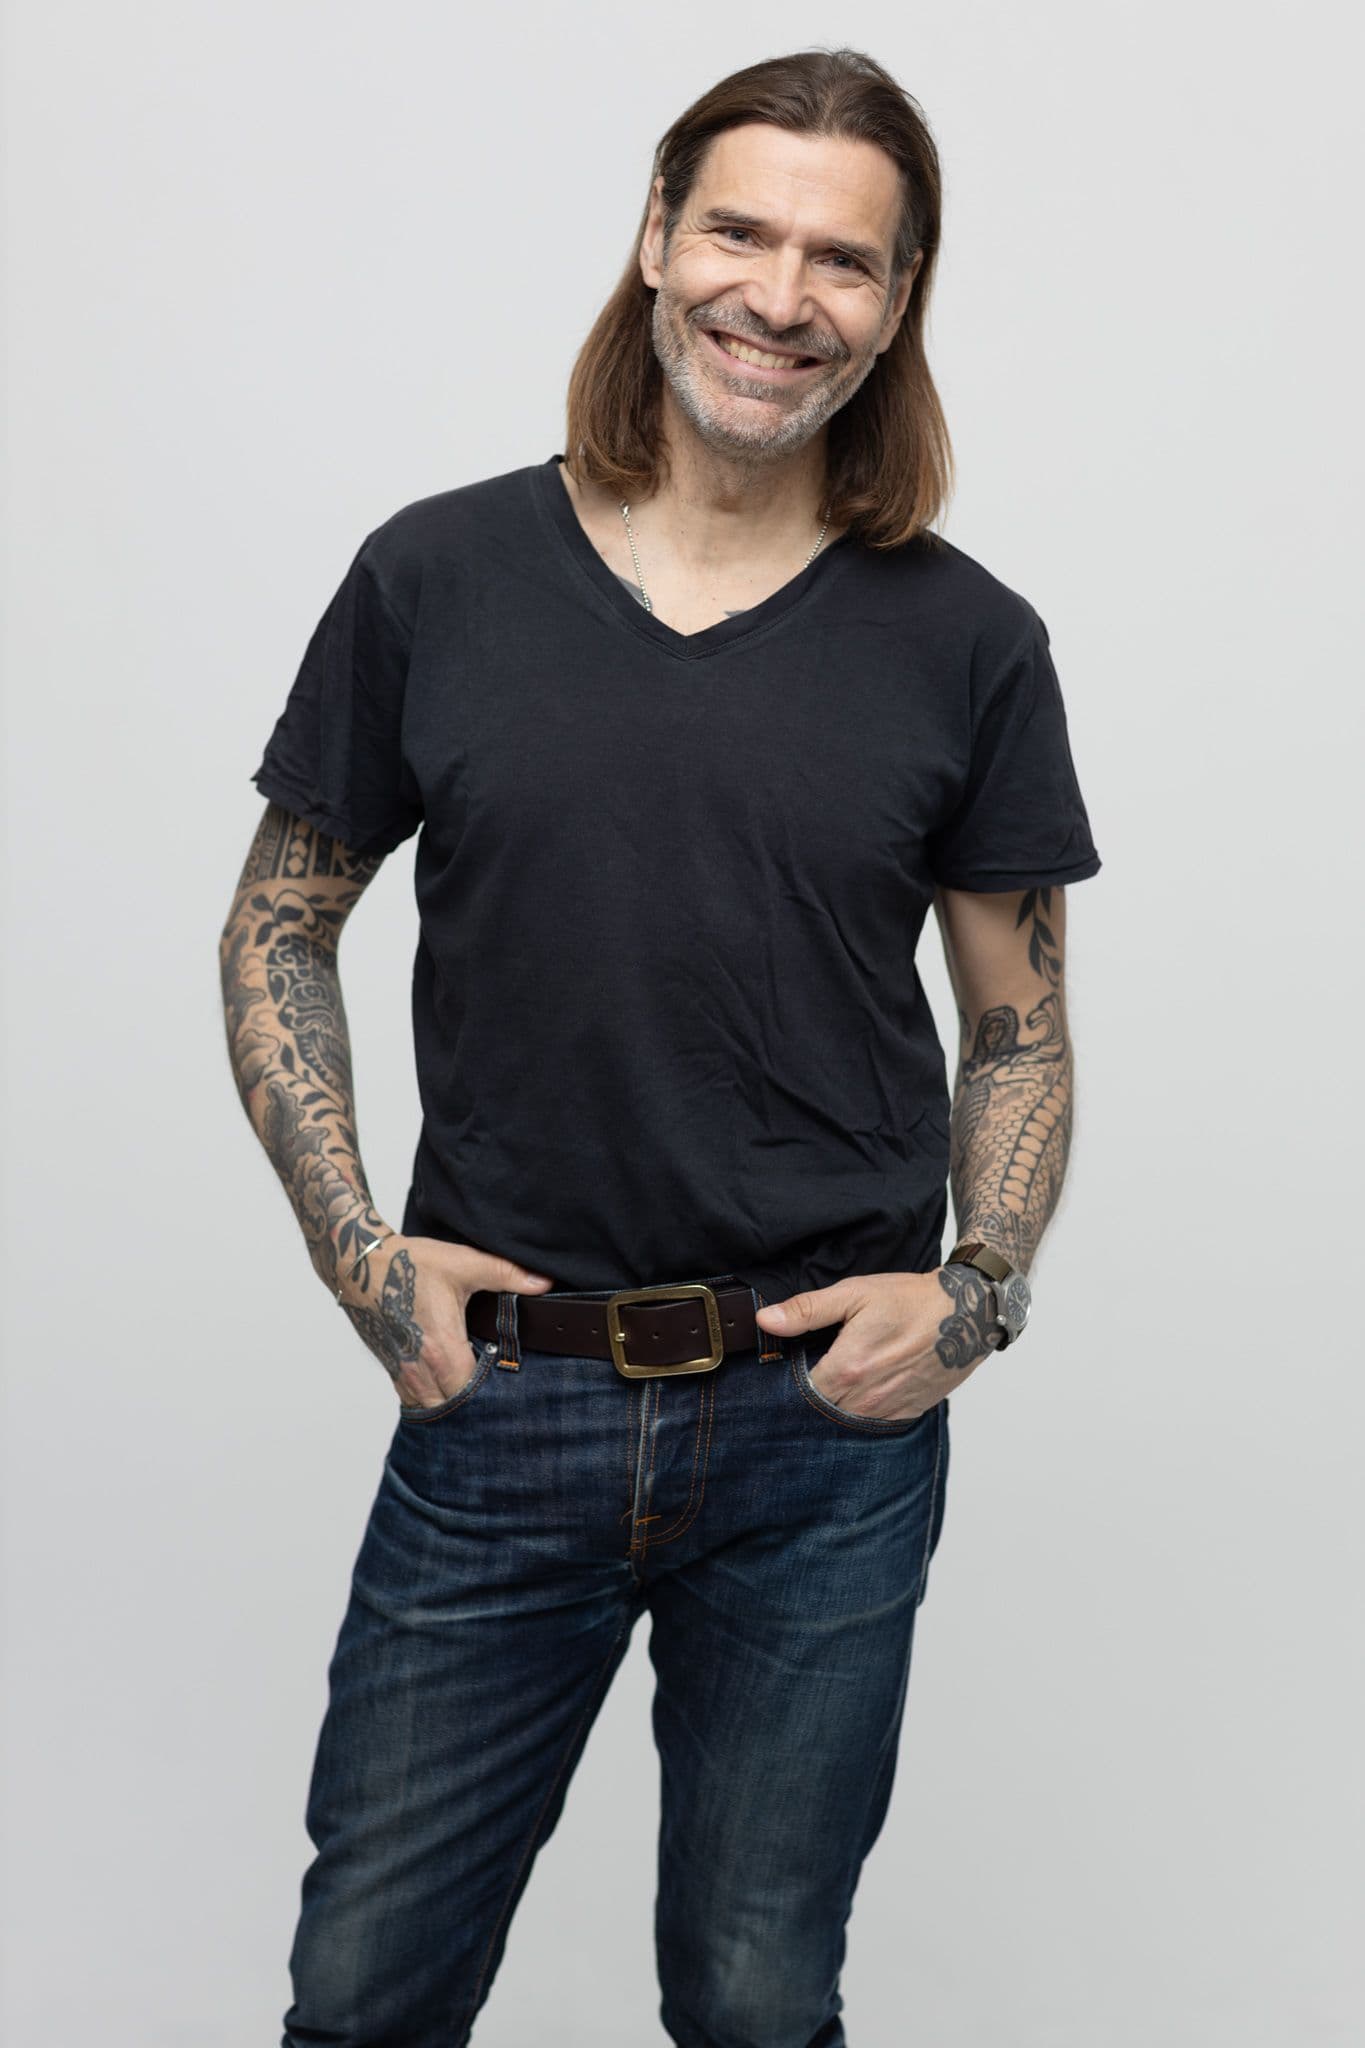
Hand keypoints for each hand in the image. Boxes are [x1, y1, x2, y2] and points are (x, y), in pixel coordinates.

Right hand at [336, 1233, 554, 1407]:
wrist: (359, 1265)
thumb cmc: (409, 1264)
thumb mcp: (463, 1263)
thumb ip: (506, 1274)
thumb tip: (545, 1282)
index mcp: (442, 1349)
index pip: (475, 1394)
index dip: (497, 1397)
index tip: (515, 1392)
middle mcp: (420, 1369)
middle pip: (455, 1410)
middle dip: (478, 1408)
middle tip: (503, 1400)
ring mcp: (403, 1373)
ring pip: (434, 1410)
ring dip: (455, 1407)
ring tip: (479, 1399)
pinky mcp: (392, 1371)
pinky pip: (416, 1401)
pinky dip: (435, 1400)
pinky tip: (451, 1389)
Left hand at [752, 1266, 1004, 1422]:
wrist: (966, 1314)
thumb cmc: (910, 1300)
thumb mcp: (854, 1294)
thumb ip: (806, 1310)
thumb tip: (765, 1320)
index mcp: (846, 1369)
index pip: (798, 1392)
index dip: (789, 1380)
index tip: (790, 1366)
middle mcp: (865, 1398)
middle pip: (819, 1411)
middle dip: (810, 1396)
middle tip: (812, 1372)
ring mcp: (888, 1410)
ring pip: (844, 1421)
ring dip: (836, 1406)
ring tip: (838, 1379)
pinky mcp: (907, 1413)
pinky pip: (872, 1423)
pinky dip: (861, 1410)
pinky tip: (862, 1388)